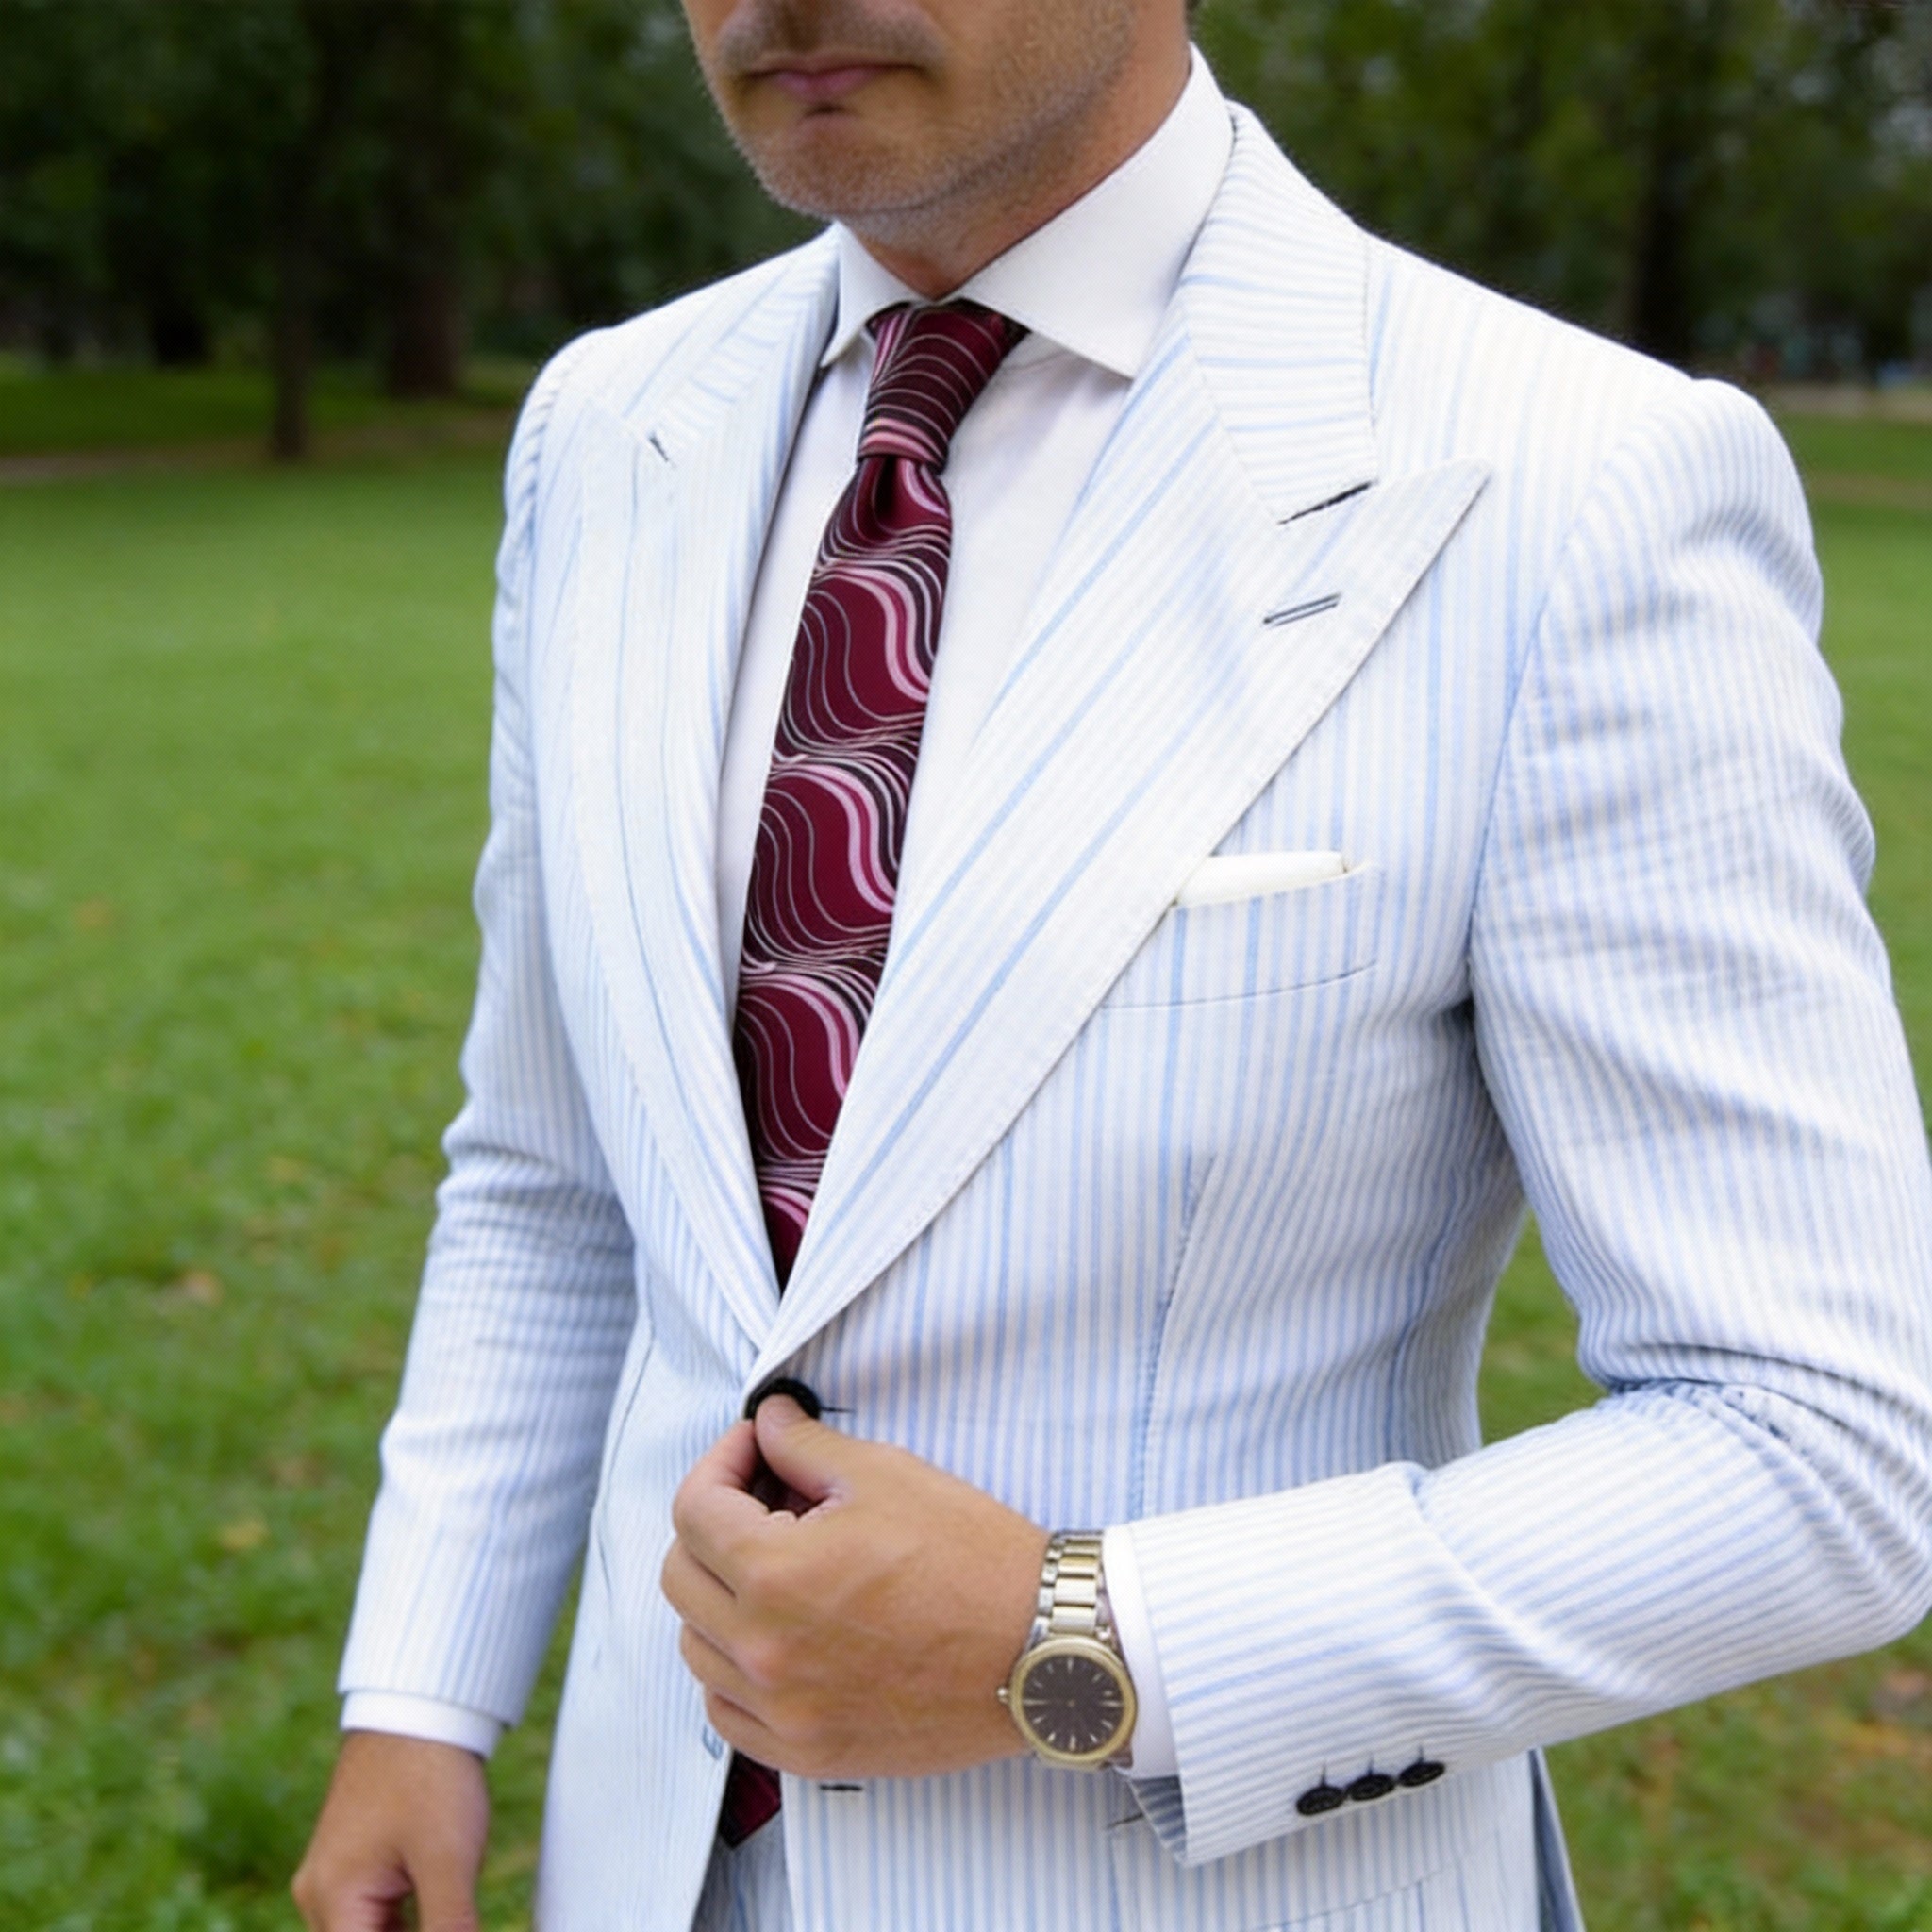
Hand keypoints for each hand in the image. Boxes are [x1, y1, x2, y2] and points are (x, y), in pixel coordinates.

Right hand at [292, 1731, 489, 1931]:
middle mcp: (323, 1896)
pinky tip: (450, 1918)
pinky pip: (381, 1918)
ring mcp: (340, 1878)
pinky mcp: (361, 1864)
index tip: (449, 1931)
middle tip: (457, 1922)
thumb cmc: (429, 1773)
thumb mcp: (448, 1862)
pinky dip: (412, 1927)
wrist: (422, 1706)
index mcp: (333, 1902)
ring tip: (452, 1911)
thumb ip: (450, 1928)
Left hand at [662, 1396, 1049, 1778]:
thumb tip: (770, 1423)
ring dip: (721, 1595)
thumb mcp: (887, 1475)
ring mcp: (782, 1710)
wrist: (1043, 1650)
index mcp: (775, 1574)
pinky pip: (727, 1714)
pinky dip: (734, 1671)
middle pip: (681, 1577)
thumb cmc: (974, 1558)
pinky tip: (778, 1636)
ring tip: (780, 1566)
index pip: (695, 1509)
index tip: (758, 1447)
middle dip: (713, 1524)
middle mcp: (763, 1650)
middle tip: (768, 1498)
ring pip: (697, 1647)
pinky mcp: (808, 1751)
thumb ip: (806, 1446)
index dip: (722, 1461)